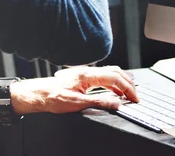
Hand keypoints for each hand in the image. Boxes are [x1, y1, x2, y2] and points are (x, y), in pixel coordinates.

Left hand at [11, 66, 137, 114]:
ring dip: (122, 82)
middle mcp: (88, 71)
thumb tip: (116, 103)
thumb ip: (99, 102)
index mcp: (87, 75)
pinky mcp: (83, 77)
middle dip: (128, 83)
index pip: (115, 78)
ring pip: (110, 72)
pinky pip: (103, 76)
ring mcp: (86, 73)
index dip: (127, 88)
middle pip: (115, 72)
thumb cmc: (52, 97)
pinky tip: (115, 91)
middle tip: (135, 96)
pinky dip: (113, 82)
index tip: (134, 98)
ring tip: (129, 93)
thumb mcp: (77, 104)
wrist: (38, 94)